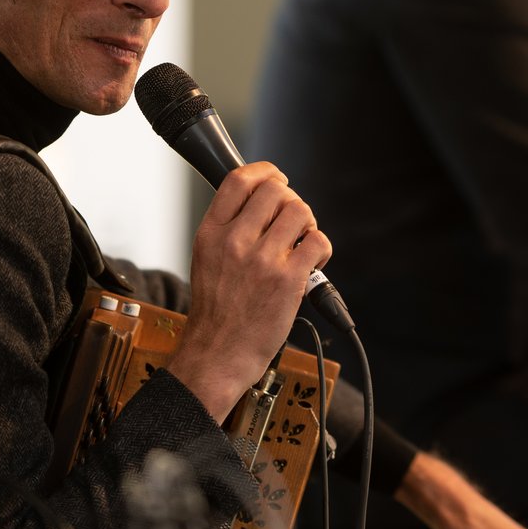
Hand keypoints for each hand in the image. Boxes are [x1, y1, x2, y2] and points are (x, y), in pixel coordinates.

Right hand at [164, 161, 332, 420]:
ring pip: (301, 211)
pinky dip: (322, 249)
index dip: (265, 172)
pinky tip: (312, 263)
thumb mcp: (206, 259)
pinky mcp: (288, 280)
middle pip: (276, 190)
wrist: (215, 356)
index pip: (239, 180)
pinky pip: (318, 241)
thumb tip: (263, 203)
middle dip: (291, 201)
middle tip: (291, 224)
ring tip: (301, 244)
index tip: (277, 179)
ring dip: (308, 224)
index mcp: (211, 233)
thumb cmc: (215, 313)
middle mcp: (235, 241)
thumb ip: (229, 229)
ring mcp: (262, 260)